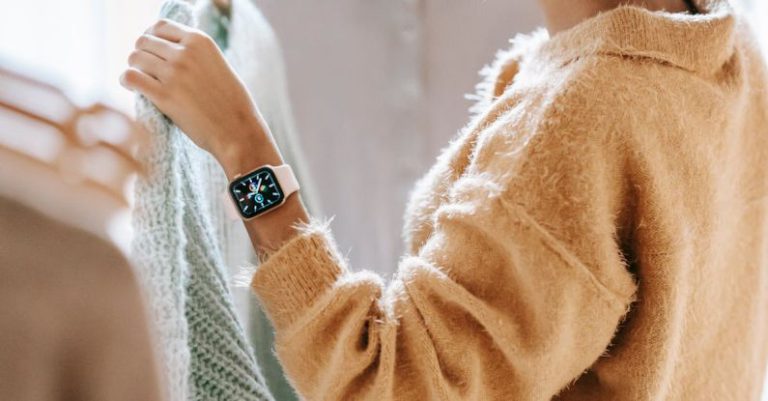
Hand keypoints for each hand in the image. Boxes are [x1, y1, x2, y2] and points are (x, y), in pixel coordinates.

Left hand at [120, 19, 267, 162]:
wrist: (238, 131)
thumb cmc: (231, 103)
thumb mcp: (217, 65)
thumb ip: (195, 53)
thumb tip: (166, 51)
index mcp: (200, 41)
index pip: (161, 26)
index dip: (151, 38)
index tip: (152, 51)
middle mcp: (186, 52)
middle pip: (143, 41)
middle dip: (141, 55)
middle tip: (146, 70)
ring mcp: (174, 73)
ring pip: (134, 58)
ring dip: (134, 68)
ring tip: (141, 81)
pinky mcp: (164, 96)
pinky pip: (131, 77)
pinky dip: (127, 81)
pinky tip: (133, 88)